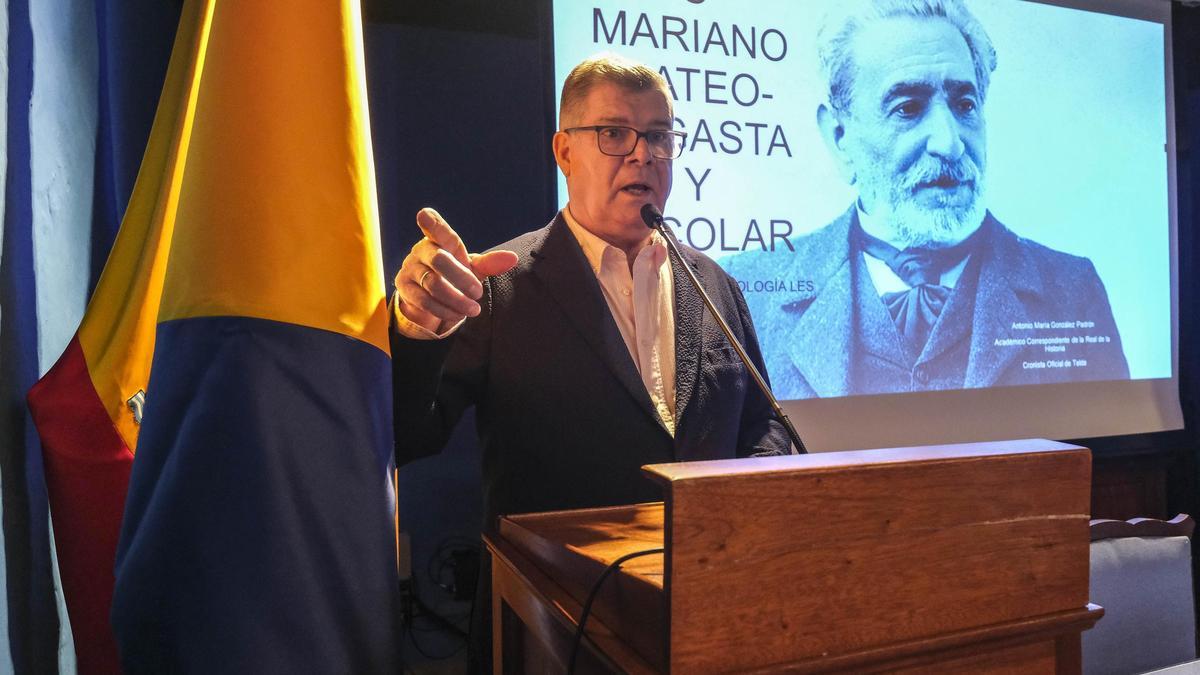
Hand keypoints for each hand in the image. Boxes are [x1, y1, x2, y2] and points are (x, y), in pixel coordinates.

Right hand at [394, 208, 518, 332]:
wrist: (431, 296)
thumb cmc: (454, 274)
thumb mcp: (473, 268)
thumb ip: (490, 263)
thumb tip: (513, 258)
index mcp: (440, 240)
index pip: (436, 229)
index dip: (431, 223)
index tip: (424, 215)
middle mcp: (422, 250)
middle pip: (439, 260)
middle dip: (462, 279)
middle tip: (478, 293)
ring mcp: (410, 268)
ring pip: (433, 284)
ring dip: (456, 300)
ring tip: (474, 310)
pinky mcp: (404, 288)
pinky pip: (424, 300)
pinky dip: (445, 310)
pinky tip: (458, 315)